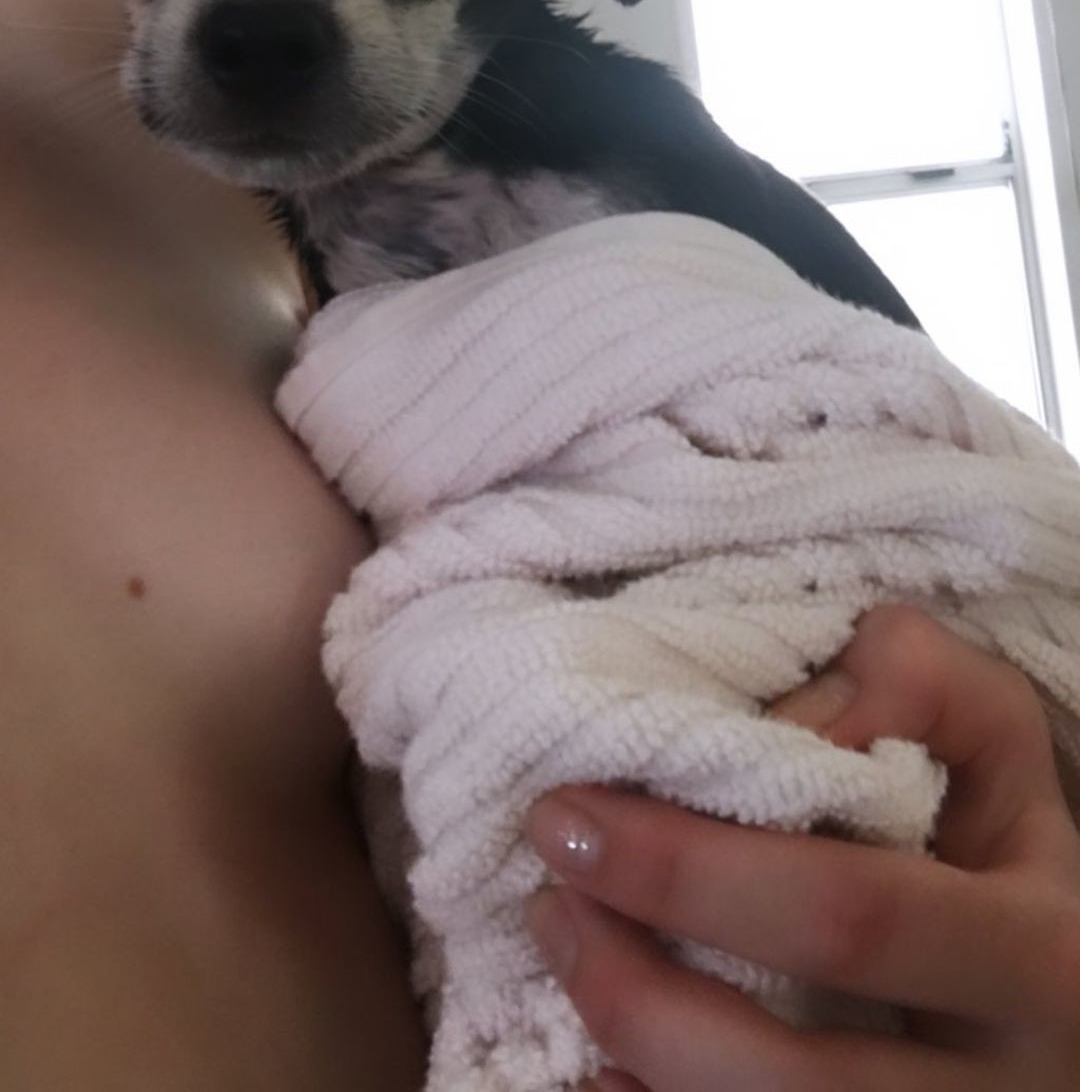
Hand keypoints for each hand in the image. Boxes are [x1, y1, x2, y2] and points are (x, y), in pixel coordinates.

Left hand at [524, 605, 1079, 1089]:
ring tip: (563, 946)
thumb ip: (910, 678)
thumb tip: (797, 727)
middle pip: (799, 1072)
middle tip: (549, 883)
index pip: (852, 918)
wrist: (1056, 969)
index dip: (695, 872)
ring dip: (640, 1052)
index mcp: (1035, 953)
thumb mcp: (987, 726)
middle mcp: (1006, 1086)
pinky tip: (596, 1070)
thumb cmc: (994, 825)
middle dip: (642, 984)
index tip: (576, 811)